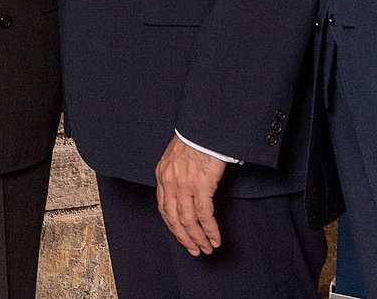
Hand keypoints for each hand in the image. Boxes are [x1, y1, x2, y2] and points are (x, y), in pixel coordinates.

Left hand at [155, 136, 226, 255]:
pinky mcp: (201, 185)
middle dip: (185, 238)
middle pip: (174, 219)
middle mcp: (169, 182)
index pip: (163, 208)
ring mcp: (184, 185)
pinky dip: (210, 230)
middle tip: (194, 250)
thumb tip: (185, 190)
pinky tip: (214, 239)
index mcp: (162, 175)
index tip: (181, 235)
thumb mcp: (177, 156)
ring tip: (206, 248)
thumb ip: (177, 174)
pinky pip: (204, 215)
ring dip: (198, 238)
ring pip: (188, 220)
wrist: (204, 127)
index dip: (173, 226)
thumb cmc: (195, 138)